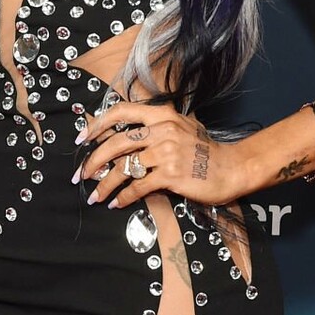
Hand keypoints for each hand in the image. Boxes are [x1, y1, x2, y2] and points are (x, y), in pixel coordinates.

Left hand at [73, 101, 247, 208]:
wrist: (233, 168)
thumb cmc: (206, 152)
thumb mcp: (182, 128)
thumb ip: (155, 129)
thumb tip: (124, 138)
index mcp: (162, 115)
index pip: (121, 111)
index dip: (97, 124)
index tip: (83, 138)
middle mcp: (162, 129)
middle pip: (115, 143)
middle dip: (93, 161)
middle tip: (81, 175)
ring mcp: (166, 152)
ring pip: (123, 168)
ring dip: (104, 184)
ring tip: (95, 195)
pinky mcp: (171, 174)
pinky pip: (138, 187)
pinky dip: (123, 197)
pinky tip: (117, 203)